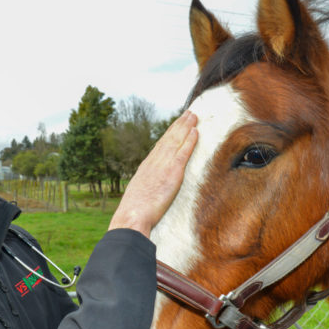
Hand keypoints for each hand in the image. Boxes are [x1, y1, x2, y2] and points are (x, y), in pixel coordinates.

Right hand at [108, 110, 197, 236]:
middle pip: (169, 138)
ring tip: (194, 116)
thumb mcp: (138, 196)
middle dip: (179, 125)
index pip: (161, 146)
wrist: (132, 215)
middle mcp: (154, 162)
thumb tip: (149, 193)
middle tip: (188, 113)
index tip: (176, 126)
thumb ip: (146, 190)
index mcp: (146, 167)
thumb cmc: (134, 212)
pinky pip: (183, 152)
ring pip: (176, 140)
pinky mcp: (172, 172)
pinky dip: (190, 141)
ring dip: (186, 127)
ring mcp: (163, 165)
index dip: (170, 134)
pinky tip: (196, 131)